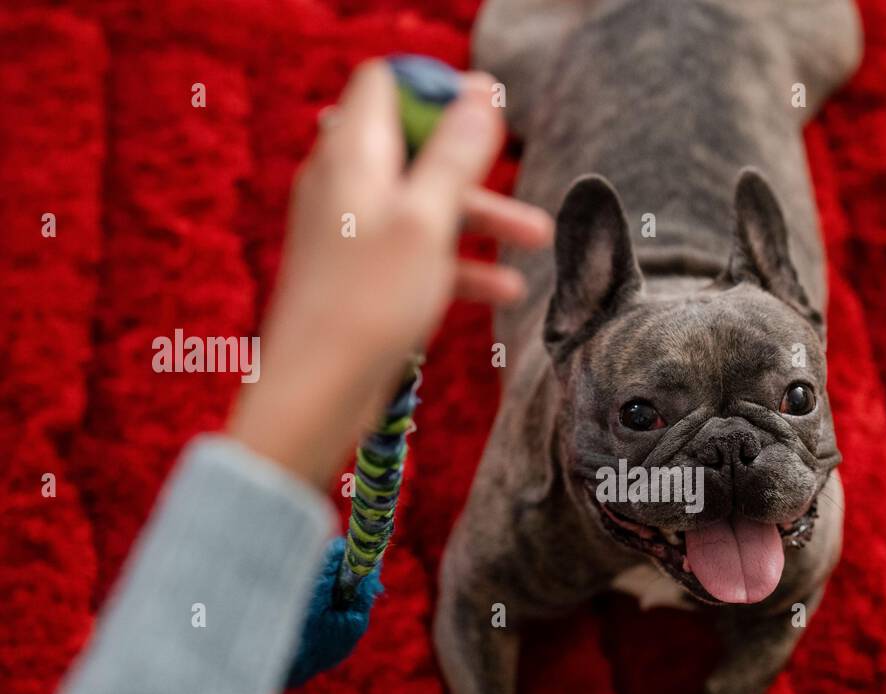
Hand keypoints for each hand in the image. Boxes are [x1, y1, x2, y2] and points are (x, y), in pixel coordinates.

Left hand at [227, 59, 551, 487]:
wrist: (318, 389)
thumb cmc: (368, 303)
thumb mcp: (426, 220)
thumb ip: (454, 154)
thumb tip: (480, 93)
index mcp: (353, 155)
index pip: (387, 85)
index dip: (437, 92)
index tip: (486, 117)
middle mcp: (345, 183)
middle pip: (416, 147)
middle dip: (476, 166)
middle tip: (522, 174)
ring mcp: (352, 230)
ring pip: (425, 204)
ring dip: (482, 220)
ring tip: (539, 240)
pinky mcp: (361, 274)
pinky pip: (417, 252)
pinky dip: (459, 263)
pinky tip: (505, 291)